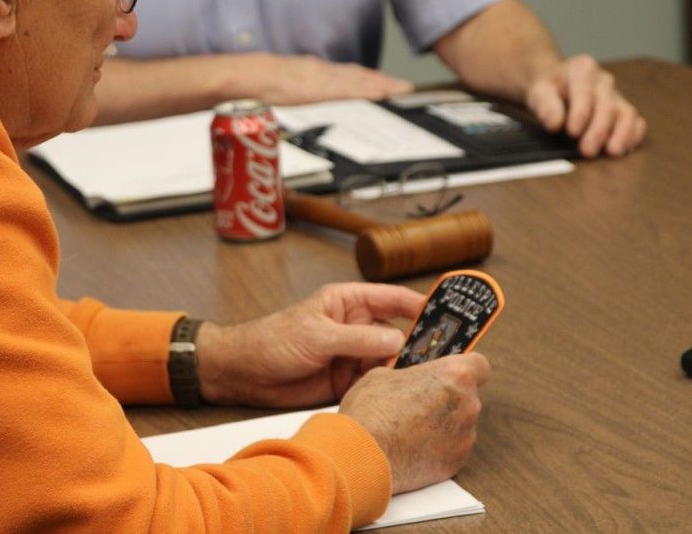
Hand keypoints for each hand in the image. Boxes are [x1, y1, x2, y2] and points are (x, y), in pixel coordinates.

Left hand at [196, 283, 422, 407]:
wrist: (244, 373)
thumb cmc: (272, 340)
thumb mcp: (317, 335)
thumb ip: (358, 338)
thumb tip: (397, 339)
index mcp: (348, 302)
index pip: (392, 298)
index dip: (420, 304)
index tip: (447, 313)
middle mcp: (355, 326)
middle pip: (397, 331)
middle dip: (419, 341)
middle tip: (444, 353)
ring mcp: (352, 354)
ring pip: (390, 359)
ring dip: (405, 368)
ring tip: (426, 376)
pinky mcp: (347, 380)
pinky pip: (376, 382)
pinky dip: (389, 387)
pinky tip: (402, 392)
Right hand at [226, 53, 413, 104]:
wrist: (246, 77)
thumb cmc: (254, 82)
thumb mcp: (275, 85)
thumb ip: (287, 88)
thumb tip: (288, 93)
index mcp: (311, 70)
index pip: (344, 74)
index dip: (365, 78)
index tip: (383, 82)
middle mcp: (321, 71)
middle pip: (358, 75)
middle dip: (382, 80)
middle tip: (404, 85)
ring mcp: (323, 79)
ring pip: (359, 81)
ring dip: (382, 84)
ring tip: (402, 89)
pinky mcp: (321, 89)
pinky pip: (352, 91)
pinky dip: (369, 91)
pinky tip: (382, 93)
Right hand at [339, 352, 491, 493]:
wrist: (363, 454)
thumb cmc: (372, 410)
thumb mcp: (382, 374)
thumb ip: (408, 374)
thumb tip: (409, 378)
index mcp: (455, 375)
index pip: (480, 365)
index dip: (466, 369)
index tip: (451, 374)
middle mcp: (468, 405)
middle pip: (467, 396)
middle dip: (447, 398)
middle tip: (418, 402)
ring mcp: (465, 436)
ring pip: (460, 424)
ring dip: (442, 424)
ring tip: (410, 428)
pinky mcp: (457, 462)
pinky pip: (452, 449)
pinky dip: (437, 448)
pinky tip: (412, 447)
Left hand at [525, 54, 646, 156]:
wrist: (557, 85)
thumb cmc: (548, 89)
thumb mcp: (539, 92)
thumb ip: (545, 105)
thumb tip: (555, 124)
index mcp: (582, 69)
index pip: (584, 91)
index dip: (581, 112)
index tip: (572, 132)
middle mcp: (603, 81)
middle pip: (607, 105)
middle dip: (598, 130)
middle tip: (587, 150)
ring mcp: (616, 95)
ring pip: (626, 113)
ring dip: (621, 134)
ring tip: (612, 152)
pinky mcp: (623, 110)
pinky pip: (635, 121)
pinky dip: (633, 135)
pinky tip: (626, 148)